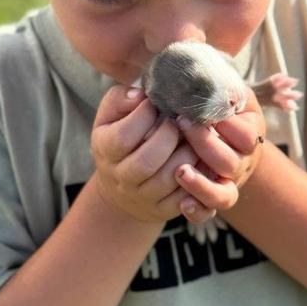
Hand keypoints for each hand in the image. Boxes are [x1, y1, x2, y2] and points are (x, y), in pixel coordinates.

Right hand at [90, 86, 217, 224]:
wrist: (120, 188)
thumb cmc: (120, 138)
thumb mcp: (111, 116)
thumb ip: (121, 99)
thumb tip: (139, 95)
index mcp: (104, 150)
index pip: (123, 136)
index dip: (144, 116)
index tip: (156, 104)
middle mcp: (121, 177)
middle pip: (147, 160)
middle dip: (170, 136)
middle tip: (180, 121)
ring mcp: (142, 196)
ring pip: (169, 178)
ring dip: (188, 154)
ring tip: (194, 138)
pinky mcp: (162, 209)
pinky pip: (184, 197)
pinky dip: (199, 177)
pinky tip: (202, 158)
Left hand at [172, 89, 267, 217]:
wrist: (211, 131)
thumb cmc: (214, 104)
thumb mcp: (223, 89)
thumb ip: (220, 84)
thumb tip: (208, 76)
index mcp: (251, 134)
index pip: (246, 136)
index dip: (224, 124)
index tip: (196, 108)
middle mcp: (242, 162)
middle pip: (231, 163)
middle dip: (205, 144)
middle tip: (180, 123)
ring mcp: (228, 183)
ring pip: (224, 195)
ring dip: (201, 184)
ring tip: (180, 171)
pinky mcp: (212, 199)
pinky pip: (208, 212)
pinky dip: (197, 210)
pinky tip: (182, 203)